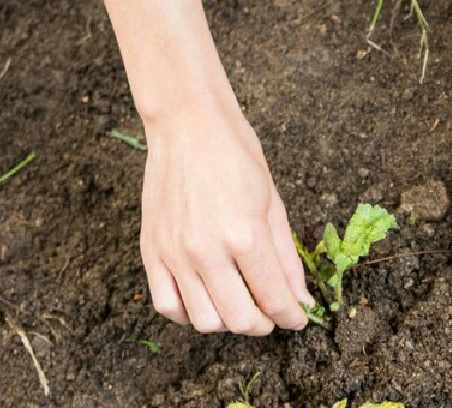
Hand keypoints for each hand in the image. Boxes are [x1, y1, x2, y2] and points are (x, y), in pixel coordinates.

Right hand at [139, 99, 312, 333]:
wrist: (189, 125)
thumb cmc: (237, 156)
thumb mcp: (273, 204)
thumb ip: (286, 259)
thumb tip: (300, 299)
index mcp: (245, 236)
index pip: (274, 299)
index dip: (292, 317)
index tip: (298, 319)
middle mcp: (207, 251)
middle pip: (238, 319)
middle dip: (263, 325)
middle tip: (272, 315)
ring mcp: (175, 254)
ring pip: (203, 321)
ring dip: (227, 322)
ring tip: (240, 304)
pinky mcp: (151, 251)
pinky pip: (166, 305)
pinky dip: (188, 314)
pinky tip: (206, 300)